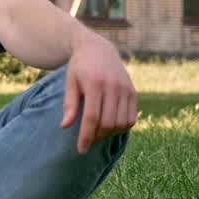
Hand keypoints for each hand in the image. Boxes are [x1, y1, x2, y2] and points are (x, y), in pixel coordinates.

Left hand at [60, 34, 136, 153]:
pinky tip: (110, 126)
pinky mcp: (133, 92)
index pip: (92, 117)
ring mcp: (126, 89)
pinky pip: (131, 118)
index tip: (81, 149)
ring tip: (97, 133)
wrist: (98, 49)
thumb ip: (69, 104)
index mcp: (95, 83)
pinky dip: (122, 127)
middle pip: (108, 123)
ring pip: (121, 123)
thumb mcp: (70, 82)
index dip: (86, 136)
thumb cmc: (79, 67)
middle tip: (87, 140)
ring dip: (109, 134)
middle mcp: (113, 86)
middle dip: (97, 137)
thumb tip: (65, 126)